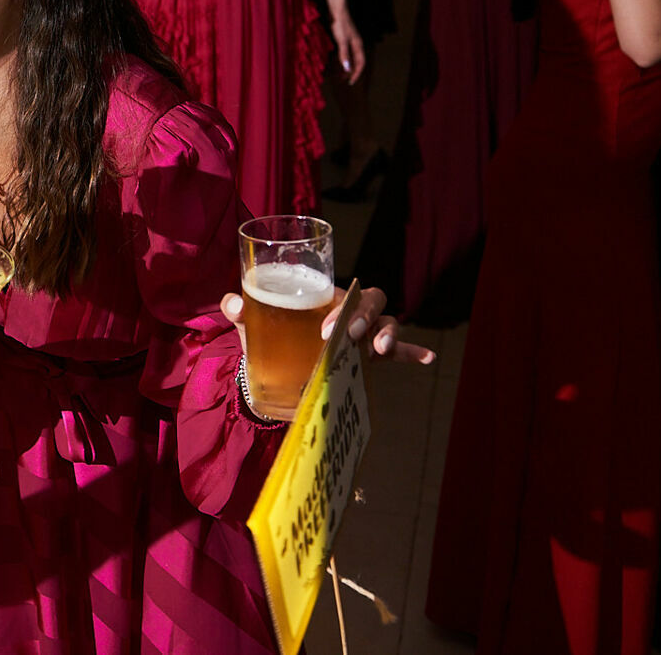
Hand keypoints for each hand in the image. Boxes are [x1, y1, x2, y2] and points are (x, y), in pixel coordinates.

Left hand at [220, 284, 434, 368]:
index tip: (325, 330)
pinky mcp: (367, 360)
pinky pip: (399, 351)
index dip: (344, 306)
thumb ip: (239, 308)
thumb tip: (233, 304)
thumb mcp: (251, 322)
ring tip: (380, 350)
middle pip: (372, 302)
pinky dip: (413, 351)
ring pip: (389, 323)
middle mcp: (349, 312)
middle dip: (364, 317)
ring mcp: (362, 336)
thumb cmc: (267, 333)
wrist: (271, 369)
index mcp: (325, 297)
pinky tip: (428, 357)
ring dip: (389, 333)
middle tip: (345, 338)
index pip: (345, 291)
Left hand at [329, 8, 365, 83]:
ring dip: (347, 66)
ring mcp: (350, 40)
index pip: (361, 63)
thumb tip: (347, 69)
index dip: (356, 73)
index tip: (350, 82)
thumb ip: (344, 54)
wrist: (337, 9)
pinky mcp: (344, 37)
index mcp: (358, 45)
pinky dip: (343, 59)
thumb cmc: (340, 24)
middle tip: (344, 80)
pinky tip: (337, 62)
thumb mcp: (342, 40)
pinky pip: (346, 52)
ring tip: (340, 74)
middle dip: (351, 71)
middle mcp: (356, 43)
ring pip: (351, 57)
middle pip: (356, 61)